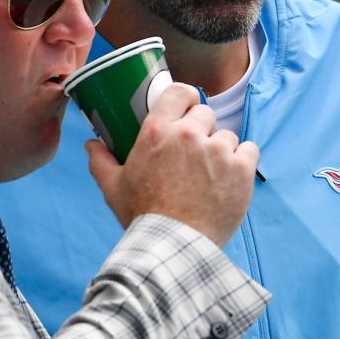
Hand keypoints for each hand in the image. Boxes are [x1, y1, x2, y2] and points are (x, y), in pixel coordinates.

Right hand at [87, 83, 259, 246]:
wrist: (174, 246)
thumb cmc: (142, 218)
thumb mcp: (113, 188)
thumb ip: (101, 162)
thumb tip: (91, 145)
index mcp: (157, 132)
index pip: (179, 92)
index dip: (186, 98)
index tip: (187, 109)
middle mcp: (189, 134)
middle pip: (205, 114)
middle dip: (202, 130)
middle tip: (194, 155)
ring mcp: (218, 150)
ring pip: (227, 136)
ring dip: (221, 150)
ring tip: (210, 176)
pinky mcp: (241, 169)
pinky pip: (248, 151)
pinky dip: (242, 162)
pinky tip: (229, 180)